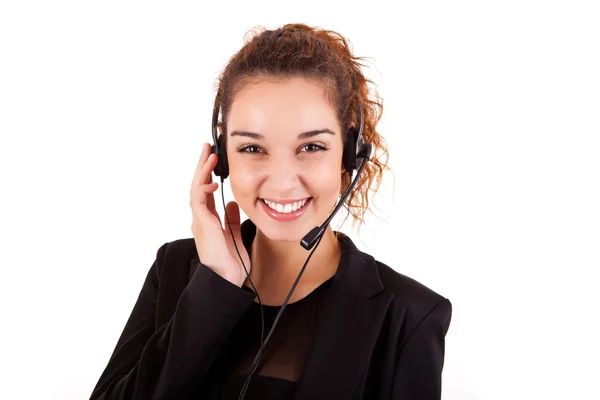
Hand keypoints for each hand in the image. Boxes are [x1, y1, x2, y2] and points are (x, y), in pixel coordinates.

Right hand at [189, 143, 250, 286]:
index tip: (214, 159)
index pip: (206, 191)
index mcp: (209, 219)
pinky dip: (203, 188)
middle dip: (202, 165)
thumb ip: (231, 218)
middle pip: (198, 185)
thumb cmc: (231, 261)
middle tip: (208, 148)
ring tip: (209, 155)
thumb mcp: (234, 233)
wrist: (228, 278)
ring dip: (202, 171)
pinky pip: (198, 200)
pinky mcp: (201, 223)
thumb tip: (233, 203)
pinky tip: (211, 180)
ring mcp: (199, 219)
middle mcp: (201, 217)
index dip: (208, 174)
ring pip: (196, 188)